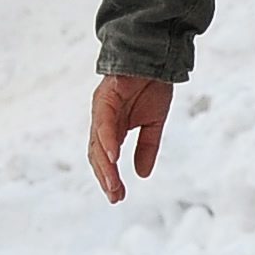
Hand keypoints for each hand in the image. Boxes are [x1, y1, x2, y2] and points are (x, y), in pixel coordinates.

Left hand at [88, 74, 174, 202]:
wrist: (157, 57)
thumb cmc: (152, 86)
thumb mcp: (153, 123)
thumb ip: (147, 147)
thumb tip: (142, 174)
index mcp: (112, 127)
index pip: (105, 158)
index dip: (110, 177)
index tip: (118, 196)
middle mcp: (102, 120)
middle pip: (97, 155)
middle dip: (105, 177)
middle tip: (115, 197)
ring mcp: (102, 109)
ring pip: (97, 143)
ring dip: (105, 165)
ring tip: (112, 184)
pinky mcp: (106, 98)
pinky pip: (104, 123)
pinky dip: (107, 141)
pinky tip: (113, 157)